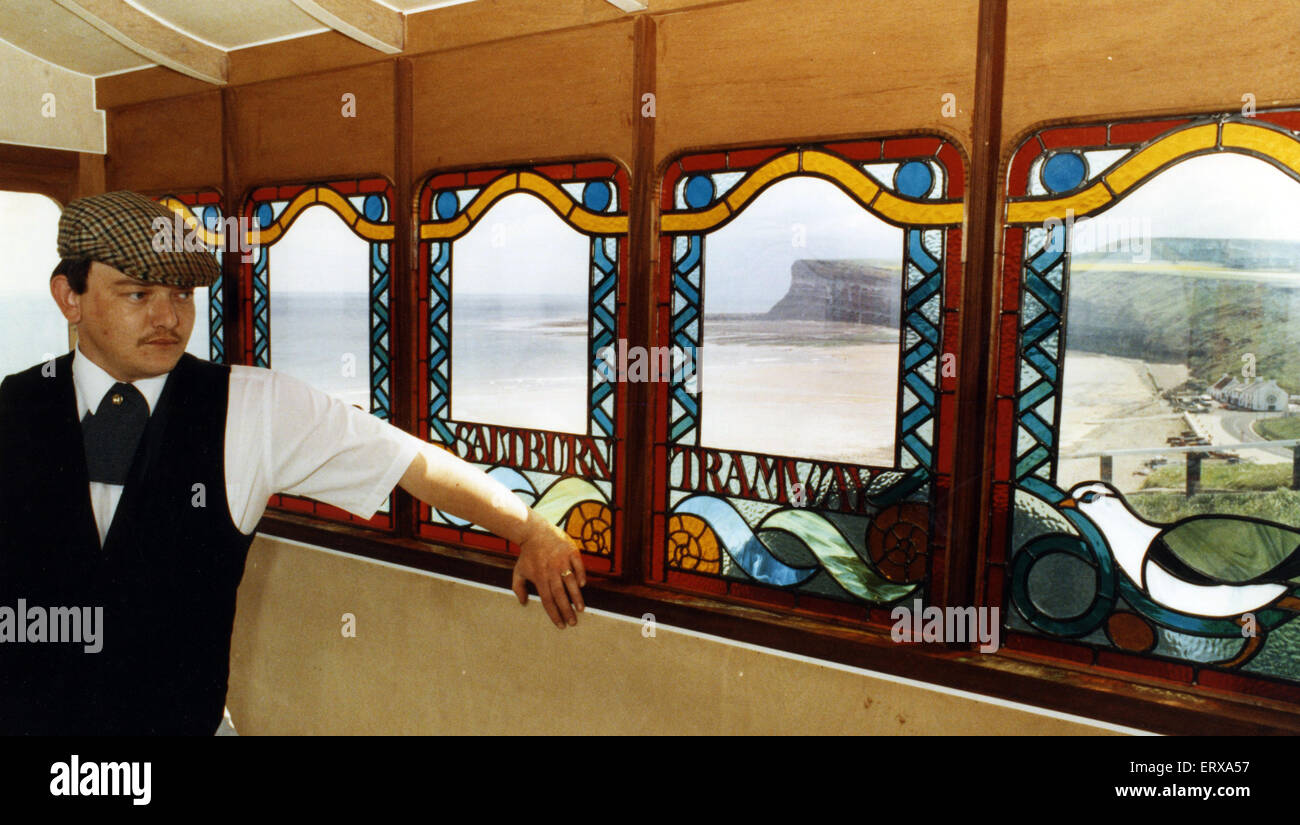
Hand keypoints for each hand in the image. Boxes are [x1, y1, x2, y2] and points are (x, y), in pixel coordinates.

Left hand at [511, 510, 586, 628]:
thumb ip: (518, 588)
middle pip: (560, 595)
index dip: (554, 614)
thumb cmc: (527, 554)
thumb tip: (523, 603)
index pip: (548, 600)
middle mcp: (551, 571)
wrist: (534, 531)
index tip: (561, 625)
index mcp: (539, 578)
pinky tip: (582, 585)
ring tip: (581, 609)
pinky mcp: (571, 551)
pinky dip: (581, 576)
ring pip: (571, 582)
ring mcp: (562, 561)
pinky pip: (578, 566)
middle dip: (567, 610)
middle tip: (573, 622)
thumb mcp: (518, 571)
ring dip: (576, 597)